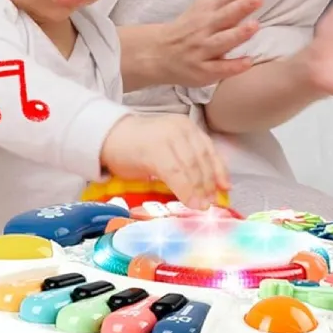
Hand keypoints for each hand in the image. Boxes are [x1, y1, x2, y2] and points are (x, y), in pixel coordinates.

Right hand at [100, 114, 229, 209]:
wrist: (107, 137)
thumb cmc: (136, 147)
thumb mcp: (168, 149)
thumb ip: (186, 161)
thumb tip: (206, 188)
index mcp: (186, 127)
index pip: (209, 150)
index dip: (219, 171)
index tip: (225, 188)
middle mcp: (180, 128)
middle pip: (201, 160)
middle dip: (208, 184)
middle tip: (211, 203)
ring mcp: (167, 137)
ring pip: (191, 168)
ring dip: (198, 190)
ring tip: (202, 206)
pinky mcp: (154, 149)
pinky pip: (175, 173)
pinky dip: (185, 190)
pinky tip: (190, 202)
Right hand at [160, 0, 264, 87]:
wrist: (159, 52)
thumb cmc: (190, 25)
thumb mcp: (207, 0)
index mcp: (206, 8)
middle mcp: (204, 27)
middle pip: (224, 15)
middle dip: (241, 6)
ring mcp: (203, 49)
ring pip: (222, 41)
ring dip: (238, 34)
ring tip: (255, 26)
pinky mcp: (203, 70)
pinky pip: (219, 68)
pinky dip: (232, 66)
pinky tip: (248, 62)